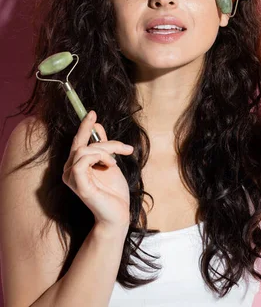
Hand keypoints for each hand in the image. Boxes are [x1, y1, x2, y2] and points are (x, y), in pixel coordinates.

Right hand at [62, 110, 133, 228]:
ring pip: (85, 149)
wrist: (119, 214)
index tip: (92, 112)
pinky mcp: (77, 184)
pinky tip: (109, 165)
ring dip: (105, 151)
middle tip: (125, 148)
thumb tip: (97, 127)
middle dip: (106, 142)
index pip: (78, 141)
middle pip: (82, 143)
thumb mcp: (110, 162)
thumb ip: (103, 146)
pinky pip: (82, 160)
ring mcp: (71, 178)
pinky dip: (98, 157)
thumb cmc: (114, 192)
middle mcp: (70, 170)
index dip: (84, 126)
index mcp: (76, 165)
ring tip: (115, 162)